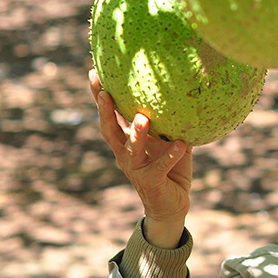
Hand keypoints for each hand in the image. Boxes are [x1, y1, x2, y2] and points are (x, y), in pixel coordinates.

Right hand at [90, 69, 192, 247]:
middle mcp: (125, 154)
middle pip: (109, 130)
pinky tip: (181, 145)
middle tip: (105, 92)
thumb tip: (182, 91)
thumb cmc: (170, 168)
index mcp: (126, 142)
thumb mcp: (168, 141)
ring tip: (142, 118)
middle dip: (105, 111)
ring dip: (137, 134)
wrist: (173, 205)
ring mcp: (136, 170)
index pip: (110, 116)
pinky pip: (160, 167)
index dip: (100, 96)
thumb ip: (170, 121)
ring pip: (132, 149)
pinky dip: (170, 156)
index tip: (94, 73)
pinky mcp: (151, 182)